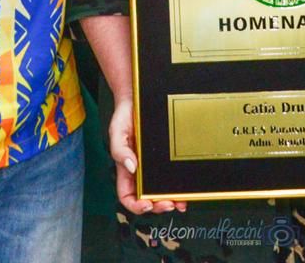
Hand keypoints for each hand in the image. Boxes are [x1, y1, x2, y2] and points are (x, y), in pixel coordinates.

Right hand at [109, 98, 185, 215]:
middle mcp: (141, 170)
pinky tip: (187, 188)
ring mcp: (154, 165)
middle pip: (148, 198)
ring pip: (162, 190)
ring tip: (181, 202)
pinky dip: (180, 185)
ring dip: (172, 200)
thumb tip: (131, 167)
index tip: (147, 205)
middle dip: (158, 206)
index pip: (128, 196)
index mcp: (126, 169)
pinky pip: (173, 174)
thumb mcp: (117, 131)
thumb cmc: (124, 115)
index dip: (136, 206)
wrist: (138, 97)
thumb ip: (120, 150)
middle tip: (169, 205)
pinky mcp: (167, 156)